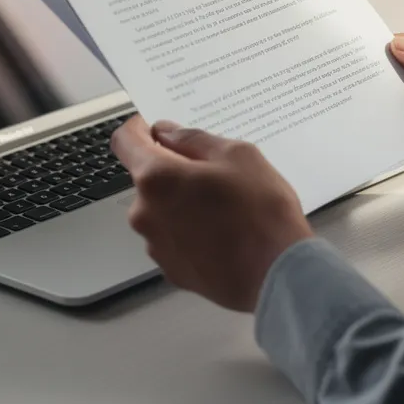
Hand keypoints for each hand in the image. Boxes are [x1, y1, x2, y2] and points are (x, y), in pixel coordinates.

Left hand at [110, 115, 313, 311]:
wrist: (278, 276)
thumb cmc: (261, 213)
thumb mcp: (238, 155)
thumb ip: (193, 140)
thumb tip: (167, 134)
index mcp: (156, 178)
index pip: (125, 142)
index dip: (138, 128)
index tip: (153, 128)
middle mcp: (145, 214)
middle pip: (147, 178)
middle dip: (172, 170)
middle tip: (213, 173)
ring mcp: (156, 246)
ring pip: (161, 210)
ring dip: (181, 202)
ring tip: (224, 208)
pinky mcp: (171, 270)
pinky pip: (173, 238)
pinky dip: (189, 230)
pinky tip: (222, 233)